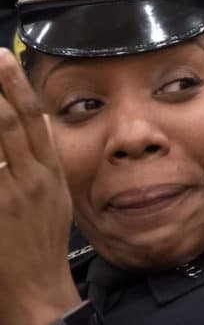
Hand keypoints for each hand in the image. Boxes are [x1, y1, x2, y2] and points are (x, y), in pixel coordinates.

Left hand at [0, 51, 85, 324]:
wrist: (34, 284)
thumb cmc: (43, 241)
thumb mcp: (57, 192)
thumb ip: (46, 156)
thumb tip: (42, 123)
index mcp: (48, 169)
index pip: (33, 116)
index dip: (16, 85)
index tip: (2, 58)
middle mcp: (29, 177)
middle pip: (9, 122)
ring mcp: (6, 195)